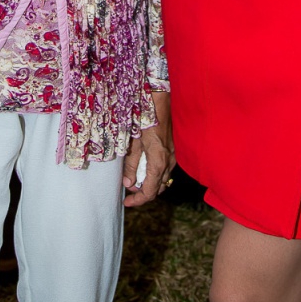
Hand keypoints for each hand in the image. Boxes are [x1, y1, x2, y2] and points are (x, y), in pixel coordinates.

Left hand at [122, 91, 174, 207]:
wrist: (160, 99)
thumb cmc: (145, 118)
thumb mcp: (134, 141)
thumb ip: (131, 164)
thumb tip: (128, 183)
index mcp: (158, 161)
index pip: (150, 191)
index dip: (138, 200)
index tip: (127, 202)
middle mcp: (169, 161)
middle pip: (159, 188)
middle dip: (144, 193)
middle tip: (129, 192)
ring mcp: (173, 155)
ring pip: (164, 180)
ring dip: (151, 185)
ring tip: (135, 181)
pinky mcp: (173, 150)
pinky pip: (167, 170)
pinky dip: (156, 175)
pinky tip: (146, 170)